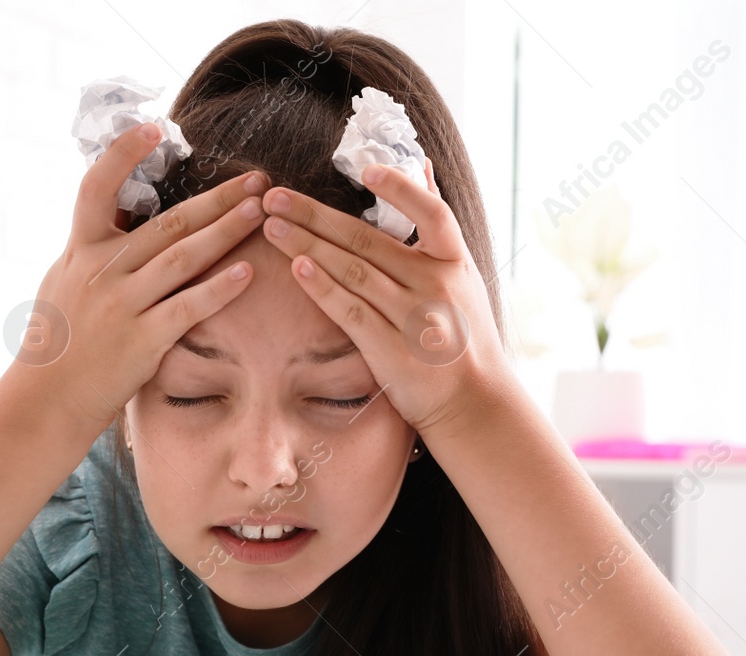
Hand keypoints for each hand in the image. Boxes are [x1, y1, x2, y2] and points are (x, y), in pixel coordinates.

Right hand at [25, 122, 270, 428]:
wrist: (47, 398)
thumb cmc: (59, 340)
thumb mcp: (63, 281)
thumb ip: (92, 249)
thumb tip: (118, 217)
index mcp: (80, 249)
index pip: (96, 187)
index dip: (123, 154)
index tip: (154, 128)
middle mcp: (101, 270)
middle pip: (167, 222)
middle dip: (217, 199)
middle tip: (257, 180)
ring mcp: (122, 304)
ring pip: (184, 258)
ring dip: (227, 231)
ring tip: (262, 212)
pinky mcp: (142, 340)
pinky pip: (188, 307)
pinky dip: (219, 289)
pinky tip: (248, 273)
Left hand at [258, 160, 506, 434]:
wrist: (475, 403)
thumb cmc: (464, 336)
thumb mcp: (463, 276)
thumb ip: (435, 223)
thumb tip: (421, 162)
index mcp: (455, 262)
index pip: (432, 214)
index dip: (400, 189)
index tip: (364, 170)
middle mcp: (436, 285)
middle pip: (368, 240)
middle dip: (315, 215)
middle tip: (274, 196)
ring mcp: (414, 319)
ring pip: (353, 271)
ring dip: (307, 245)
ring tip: (271, 226)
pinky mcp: (392, 351)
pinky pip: (351, 312)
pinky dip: (323, 288)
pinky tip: (296, 267)